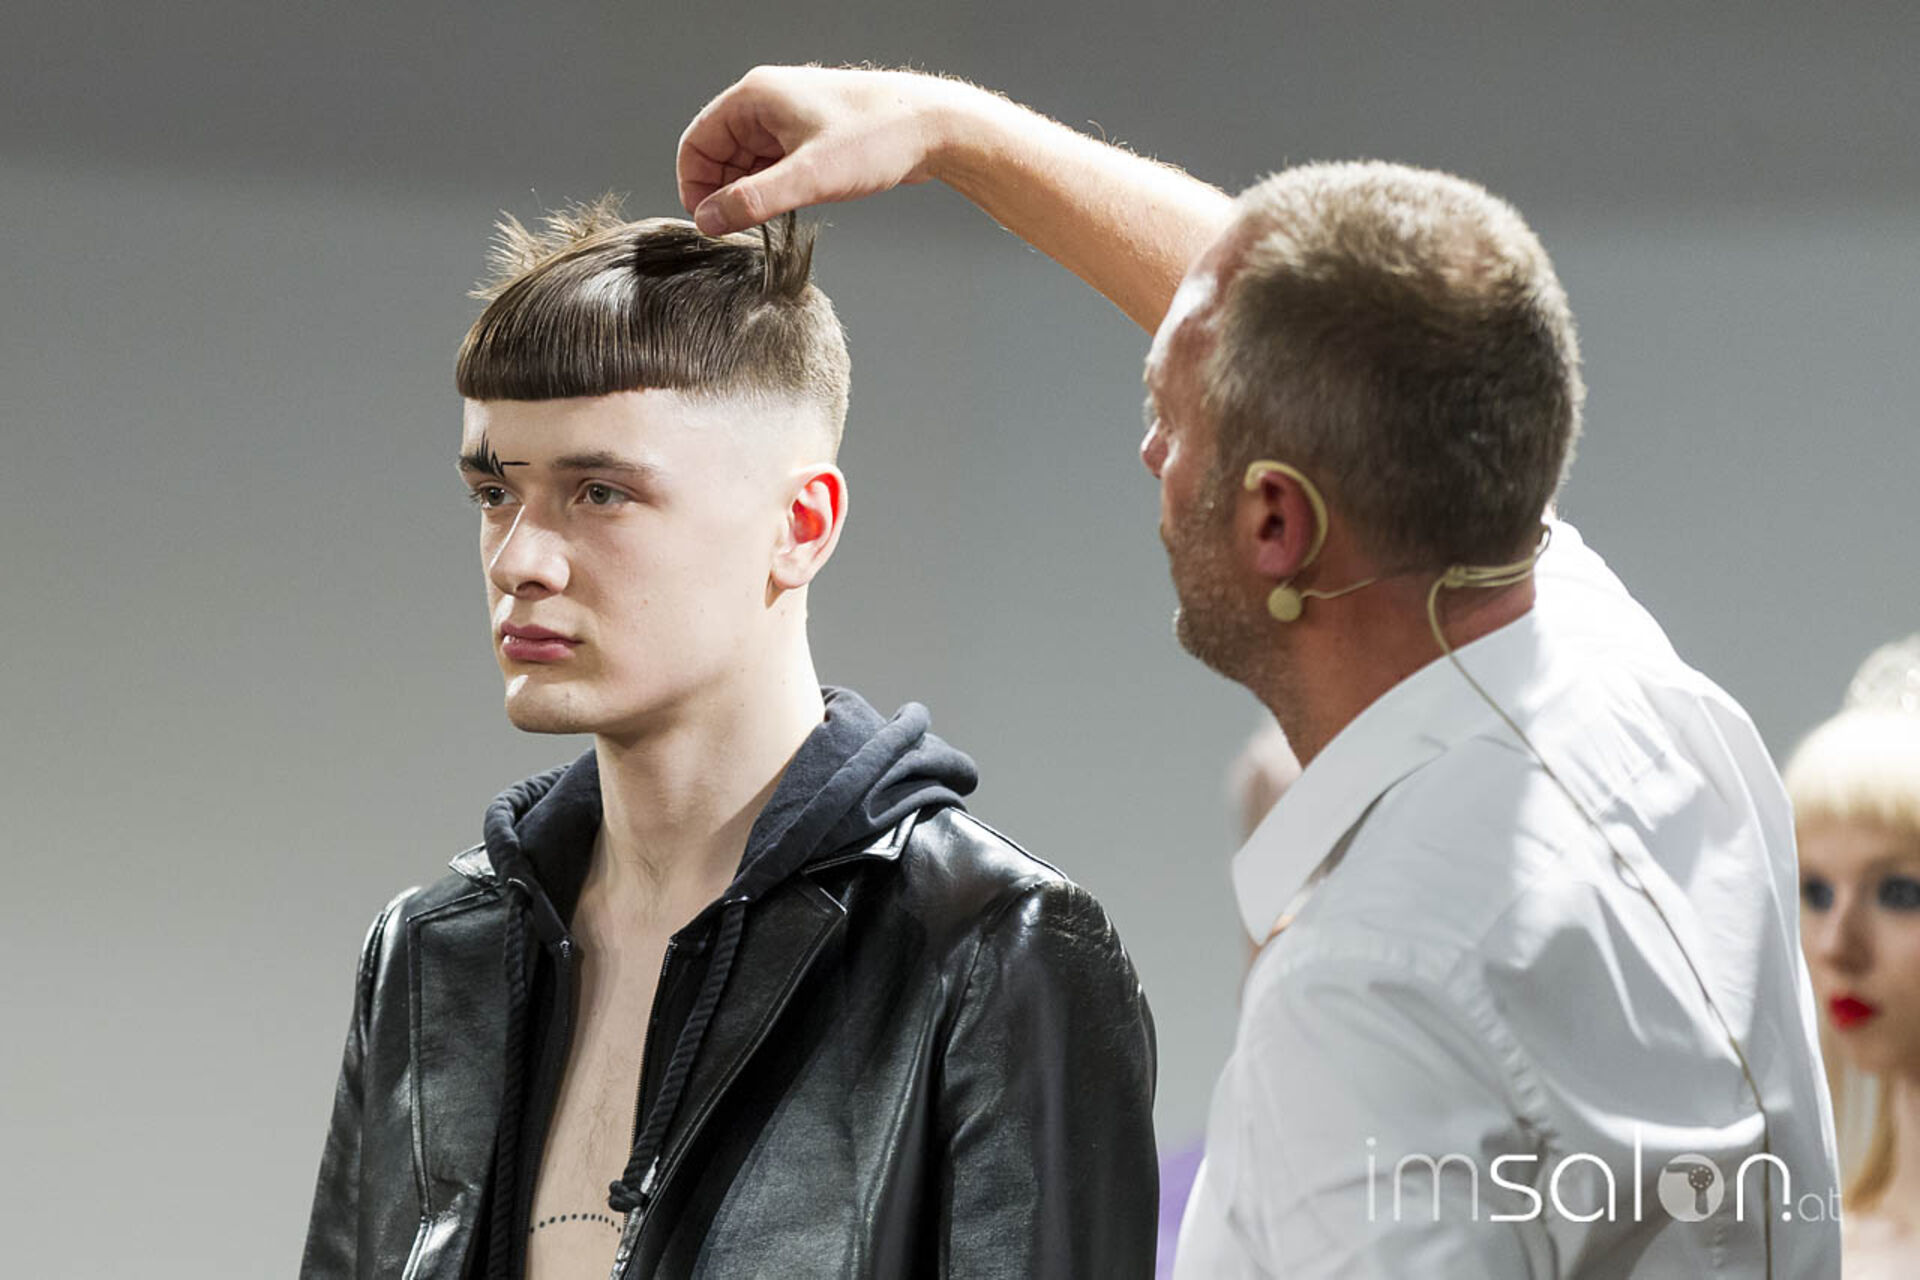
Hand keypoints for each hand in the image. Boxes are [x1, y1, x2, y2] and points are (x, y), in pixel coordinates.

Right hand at [677, 66, 963, 234]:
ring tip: (774, 220)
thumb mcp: (809, 177)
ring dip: (752, 194)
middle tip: (743, 230)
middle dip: (725, 193)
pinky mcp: (810, 137)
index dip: (694, 186)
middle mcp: (766, 103)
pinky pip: (774, 166)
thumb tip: (708, 220)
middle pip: (719, 154)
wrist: (932, 127)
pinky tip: (792, 209)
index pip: (697, 142)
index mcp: (755, 98)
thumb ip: (754, 201)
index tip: (708, 224)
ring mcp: (789, 119)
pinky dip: (774, 189)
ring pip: (748, 163)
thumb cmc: (876, 138)